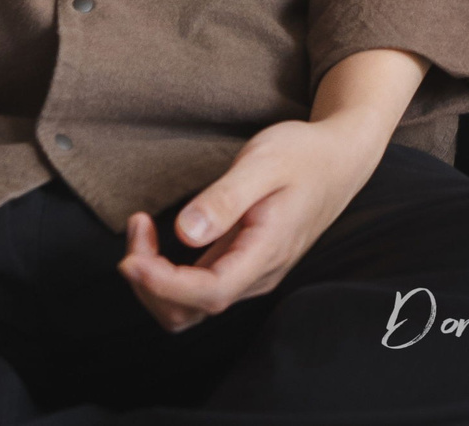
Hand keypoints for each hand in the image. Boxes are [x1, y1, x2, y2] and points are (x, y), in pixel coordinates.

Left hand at [117, 47, 422, 331]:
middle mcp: (256, 276)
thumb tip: (184, 233)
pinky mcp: (238, 266)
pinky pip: (193, 289)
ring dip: (152, 279)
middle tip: (135, 227)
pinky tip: (154, 235)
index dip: (164, 285)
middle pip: (189, 312)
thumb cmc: (303, 156)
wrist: (338, 160)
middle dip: (149, 283)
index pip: (209, 294)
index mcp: (266, 253)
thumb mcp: (264, 162)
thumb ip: (225, 198)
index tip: (130, 258)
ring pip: (187, 307)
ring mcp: (247, 275)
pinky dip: (163, 272)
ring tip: (139, 228)